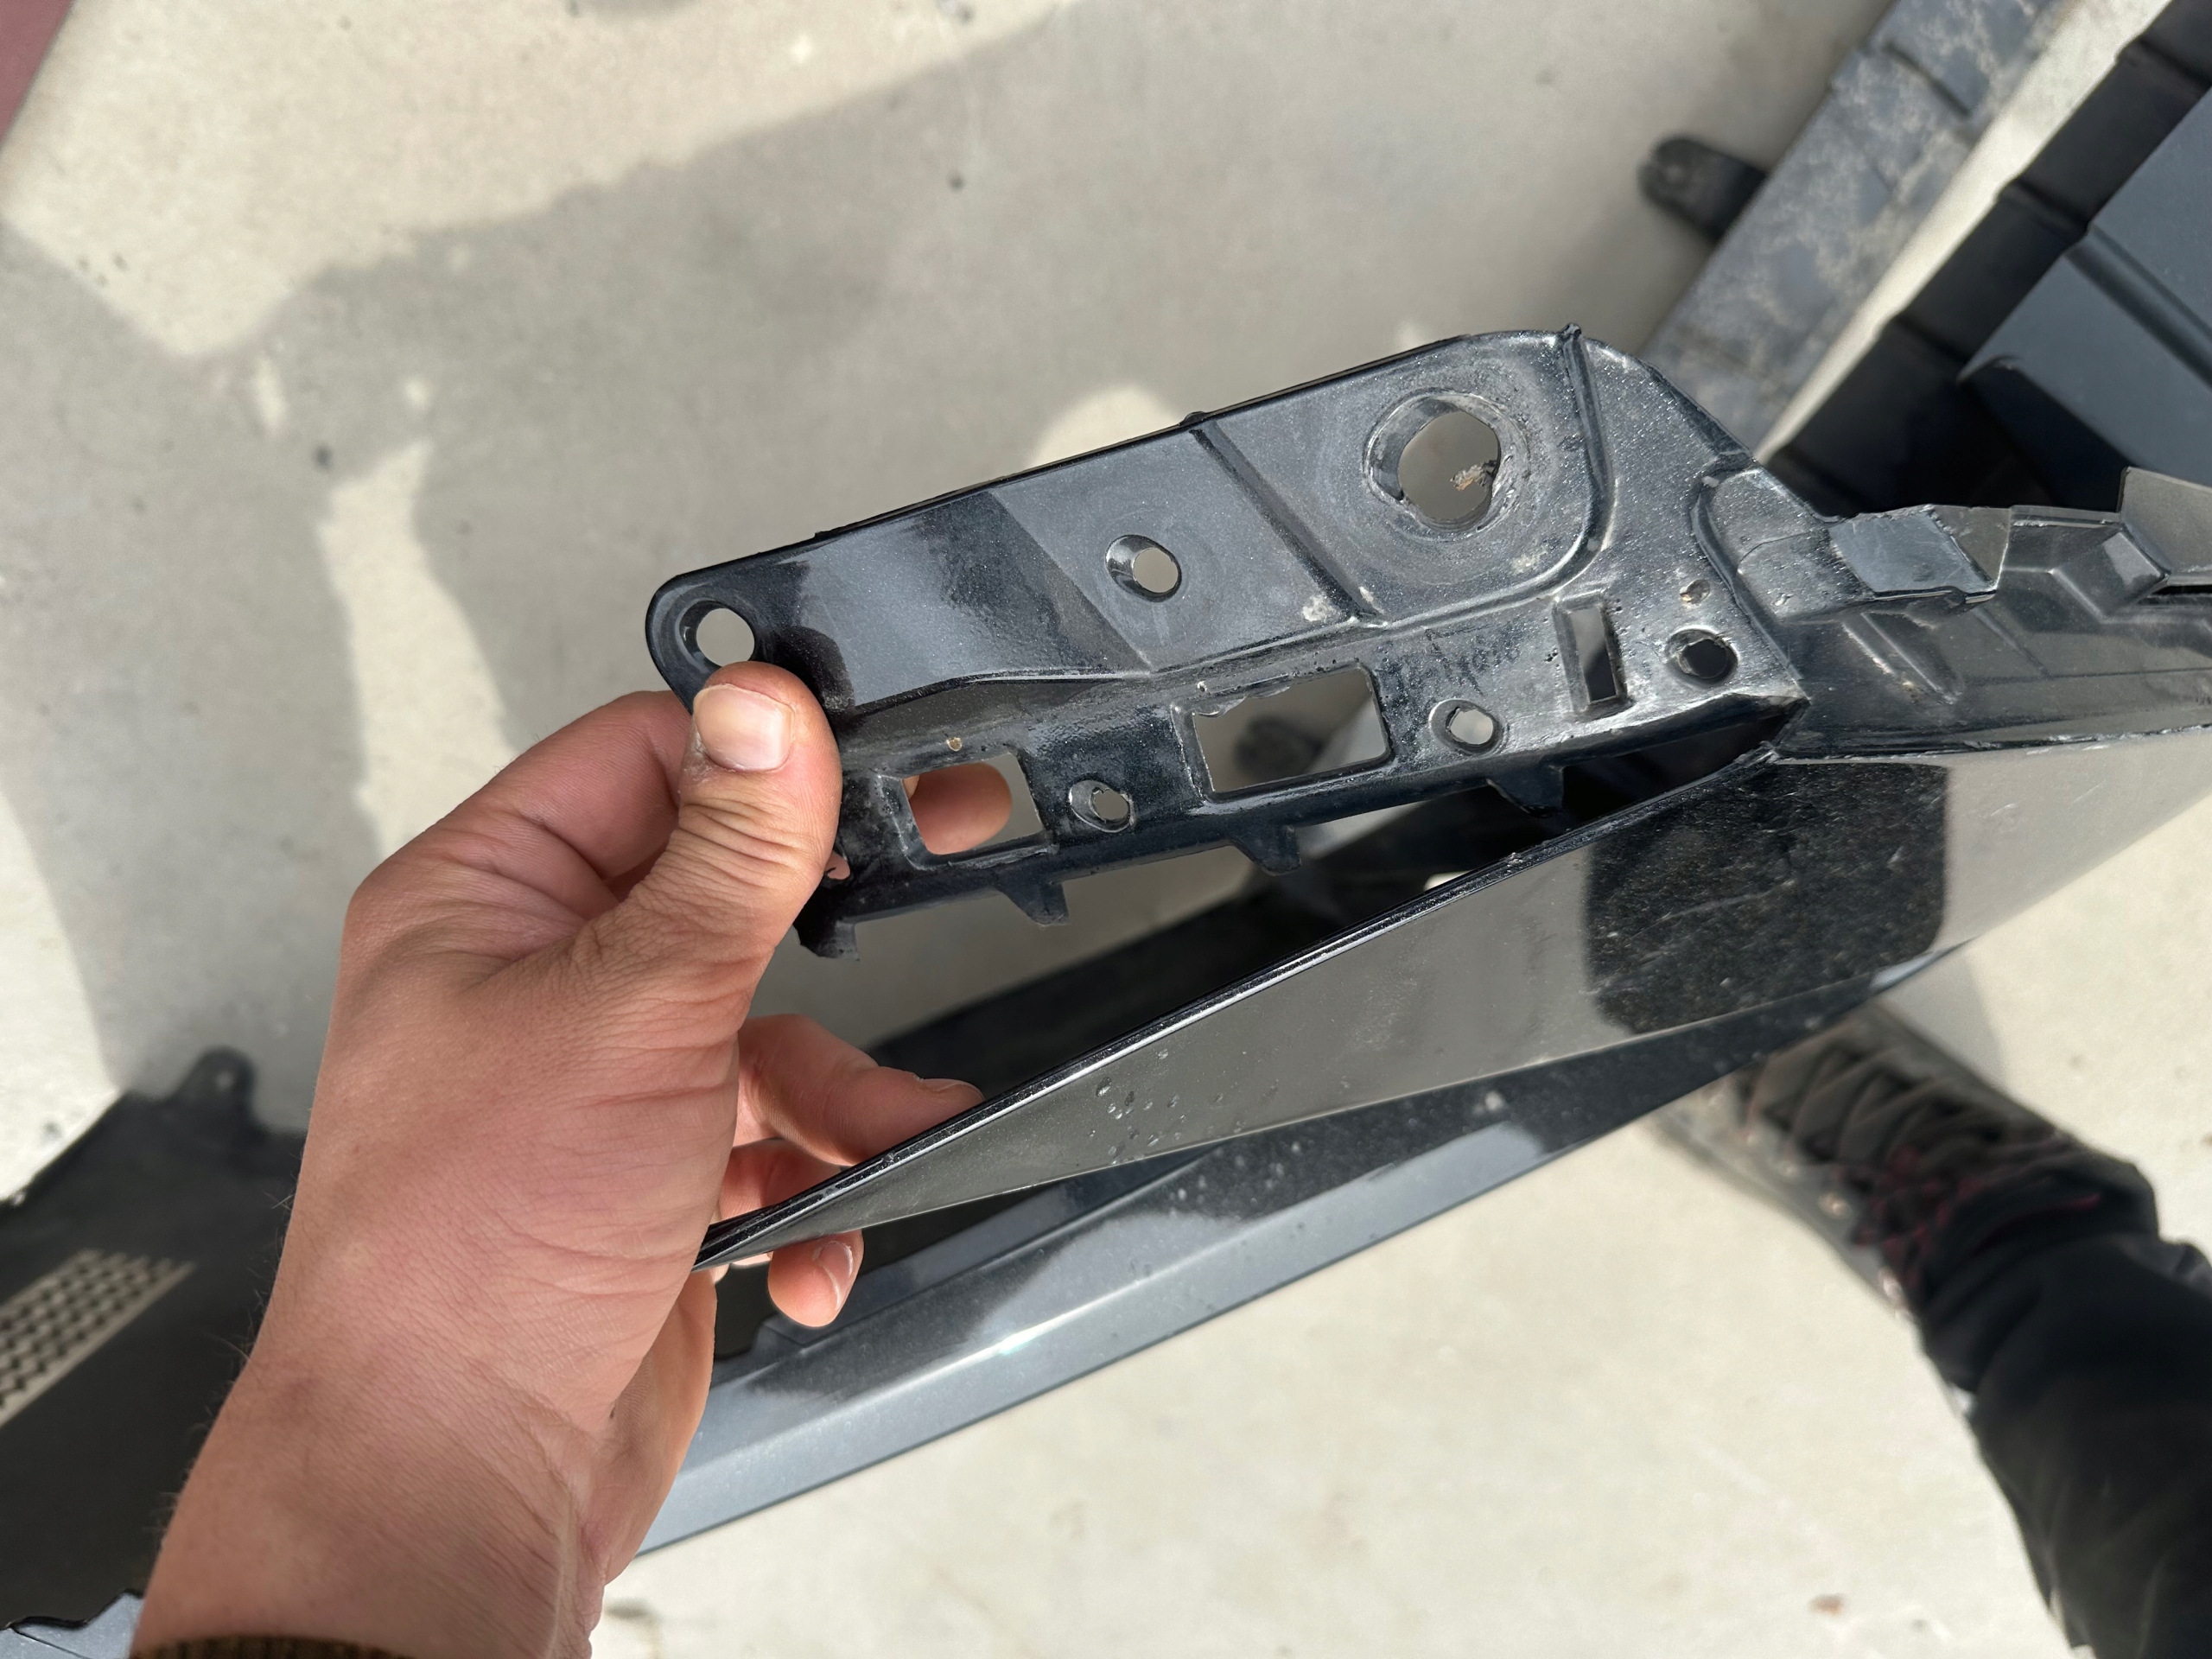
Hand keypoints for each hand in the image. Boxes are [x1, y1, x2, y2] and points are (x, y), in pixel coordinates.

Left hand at [136, 667, 1010, 1657]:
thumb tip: (768, 708)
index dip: (761, 754)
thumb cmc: (475, 1242)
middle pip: (724, 891)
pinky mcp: (652, 1177)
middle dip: (829, 925)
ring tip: (876, 1141)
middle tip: (941, 861)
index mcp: (487, 897)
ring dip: (840, 1096)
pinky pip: (770, 1141)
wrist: (457, 1473)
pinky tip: (811, 1247)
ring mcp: (598, 1081)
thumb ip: (725, 859)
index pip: (643, 758)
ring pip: (768, 1029)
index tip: (873, 764)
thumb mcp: (633, 1012)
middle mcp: (537, 976)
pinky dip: (812, 1189)